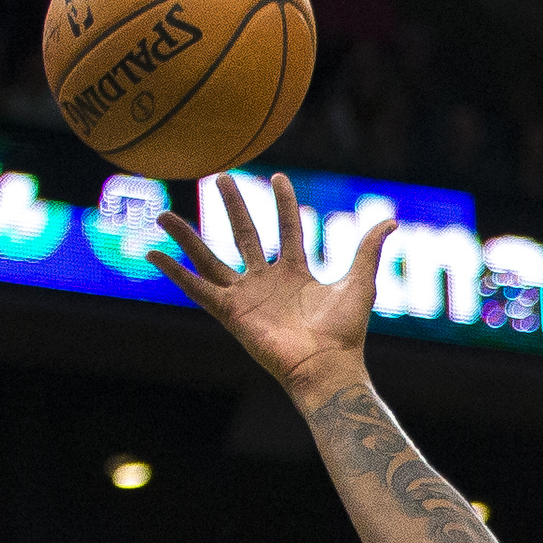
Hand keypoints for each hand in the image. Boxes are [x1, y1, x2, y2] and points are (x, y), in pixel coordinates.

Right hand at [150, 173, 395, 402]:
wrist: (327, 366)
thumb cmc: (345, 333)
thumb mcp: (360, 282)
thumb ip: (368, 249)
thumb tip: (390, 220)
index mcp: (295, 274)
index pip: (286, 229)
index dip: (283, 204)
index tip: (277, 176)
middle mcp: (266, 282)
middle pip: (244, 234)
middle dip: (233, 205)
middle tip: (221, 177)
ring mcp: (245, 296)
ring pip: (210, 258)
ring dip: (187, 236)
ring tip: (164, 214)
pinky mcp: (230, 312)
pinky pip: (196, 288)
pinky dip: (174, 272)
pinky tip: (152, 254)